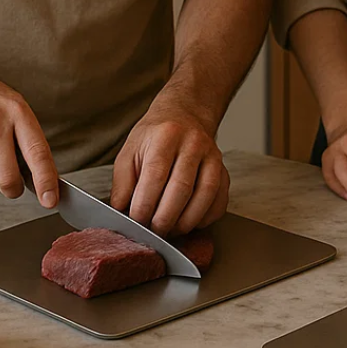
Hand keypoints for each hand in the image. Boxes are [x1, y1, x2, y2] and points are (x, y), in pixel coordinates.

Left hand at [110, 103, 228, 234]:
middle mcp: (193, 143)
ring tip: (170, 230)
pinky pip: (220, 201)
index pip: (155, 175)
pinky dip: (205, 218)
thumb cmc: (156, 136)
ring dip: (186, 221)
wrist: (184, 116)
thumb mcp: (130, 150)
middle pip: (181, 188)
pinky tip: (190, 222)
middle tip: (152, 231)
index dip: (145, 204)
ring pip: (205, 195)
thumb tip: (121, 211)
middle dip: (164, 218)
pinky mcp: (224, 171)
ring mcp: (213, 157)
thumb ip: (123, 181)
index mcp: (166, 136)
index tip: (136, 221)